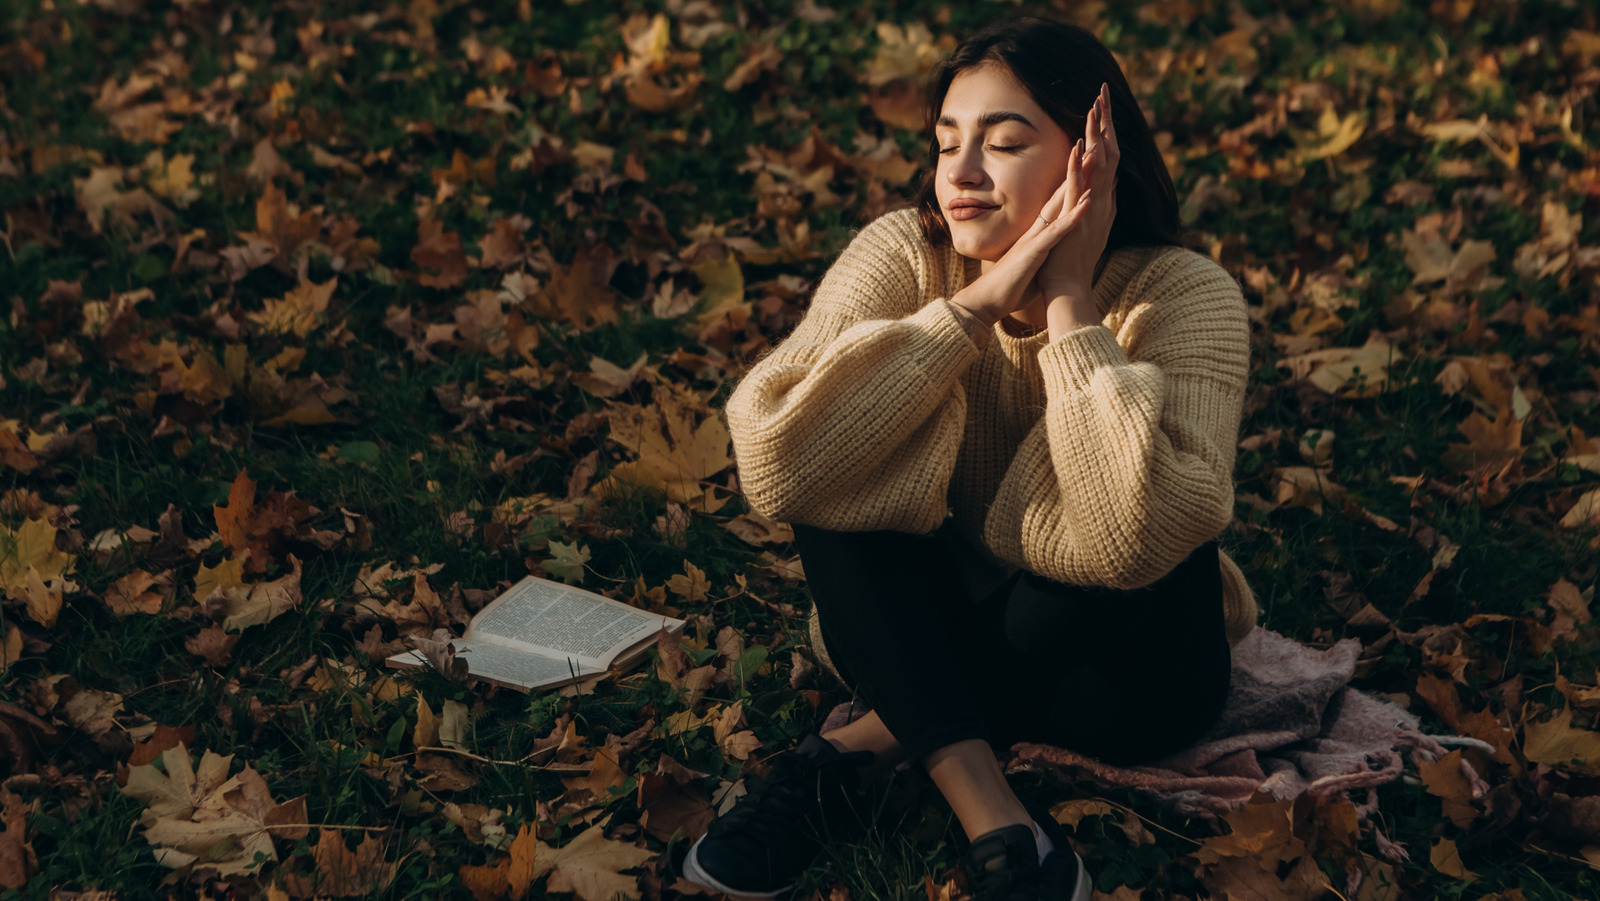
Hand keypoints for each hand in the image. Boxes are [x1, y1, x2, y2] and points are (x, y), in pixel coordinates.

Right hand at [947, 157, 1095, 327]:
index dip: (1074, 180)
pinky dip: (1072, 217)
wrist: (986, 301)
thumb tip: (1047, 251)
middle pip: (1061, 193)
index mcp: (1038, 232)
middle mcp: (1037, 229)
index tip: (1088, 160)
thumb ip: (1040, 253)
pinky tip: (1087, 202)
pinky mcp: (1034, 253)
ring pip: (1060, 204)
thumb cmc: (1009, 287)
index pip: (1059, 201)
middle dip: (1078, 168)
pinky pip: (1056, 232)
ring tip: (1094, 157)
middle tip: (1094, 142)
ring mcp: (1035, 239)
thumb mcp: (1030, 264)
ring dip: (1077, 181)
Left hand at [1035, 82, 1119, 303]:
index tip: (1102, 106)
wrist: (1066, 289)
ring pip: (1098, 166)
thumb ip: (1088, 205)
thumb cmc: (1066, 262)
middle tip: (1103, 92)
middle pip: (1108, 154)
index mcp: (1100, 201)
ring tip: (1094, 107)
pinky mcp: (1075, 220)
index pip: (1106, 159)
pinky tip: (1079, 147)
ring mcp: (1090, 211)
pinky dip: (1079, 168)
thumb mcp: (1079, 226)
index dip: (1105, 131)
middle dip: (1105, 122)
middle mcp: (1101, 202)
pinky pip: (1078, 190)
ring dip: (1096, 136)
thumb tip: (1098, 187)